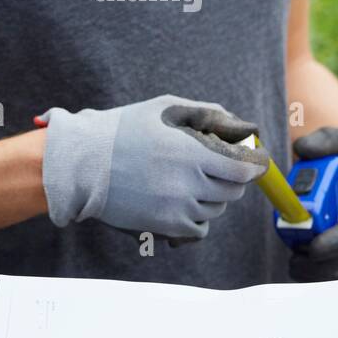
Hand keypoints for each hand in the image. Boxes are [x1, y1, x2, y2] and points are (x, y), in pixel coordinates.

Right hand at [38, 95, 268, 239]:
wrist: (83, 164)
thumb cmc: (125, 130)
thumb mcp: (167, 109)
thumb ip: (210, 115)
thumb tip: (245, 128)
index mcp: (193, 152)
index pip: (246, 168)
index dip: (254, 163)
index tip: (252, 159)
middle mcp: (189, 184)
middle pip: (234, 190)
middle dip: (230, 176)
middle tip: (211, 164)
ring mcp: (177, 208)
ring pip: (217, 209)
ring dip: (211, 195)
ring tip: (184, 178)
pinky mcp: (165, 227)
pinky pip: (200, 229)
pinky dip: (197, 216)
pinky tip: (180, 199)